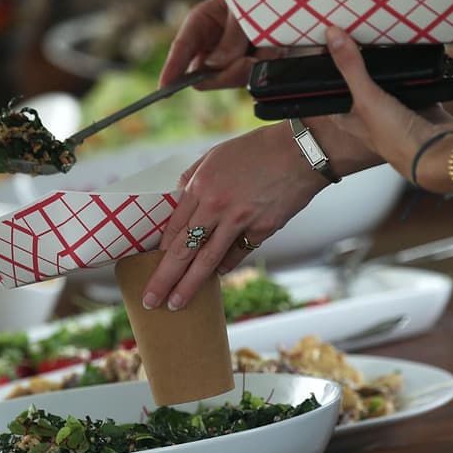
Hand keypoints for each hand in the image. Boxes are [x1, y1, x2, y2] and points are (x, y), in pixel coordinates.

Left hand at [141, 124, 326, 310]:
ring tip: (177, 303)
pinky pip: (238, 254)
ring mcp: (240, 221)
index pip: (174, 227)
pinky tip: (216, 275)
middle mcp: (216, 206)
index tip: (151, 268)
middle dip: (164, 279)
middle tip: (151, 300)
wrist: (301, 152)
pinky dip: (225, 266)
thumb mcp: (216, 154)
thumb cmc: (259, 149)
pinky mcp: (263, 230)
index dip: (160, 252)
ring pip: (208, 261)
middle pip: (183, 250)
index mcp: (201, 186)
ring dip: (190, 285)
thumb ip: (194, 177)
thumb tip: (180, 195)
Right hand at [158, 0, 280, 89]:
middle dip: (227, 73)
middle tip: (248, 62)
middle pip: (205, 76)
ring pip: (231, 78)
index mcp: (200, 24)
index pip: (180, 50)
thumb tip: (216, 64)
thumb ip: (231, 35)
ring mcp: (229, 58)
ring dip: (252, 67)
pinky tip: (276, 49)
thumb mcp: (241, 7)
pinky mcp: (249, 64)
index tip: (164, 88)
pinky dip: (265, 65)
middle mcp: (211, 46)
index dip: (171, 70)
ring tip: (271, 47)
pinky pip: (252, 75)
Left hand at [326, 27, 452, 192]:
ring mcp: (400, 113)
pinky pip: (419, 85)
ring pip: (392, 86)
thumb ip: (350, 68)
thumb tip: (332, 36)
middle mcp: (376, 118)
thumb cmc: (398, 140)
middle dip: (363, 69)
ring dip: (392, 70)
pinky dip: (419, 74)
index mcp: (354, 120)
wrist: (439, 154)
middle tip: (358, 41)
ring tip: (384, 42)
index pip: (335, 99)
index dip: (330, 82)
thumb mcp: (367, 99)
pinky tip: (417, 57)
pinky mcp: (424, 108)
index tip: (327, 58)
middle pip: (364, 88)